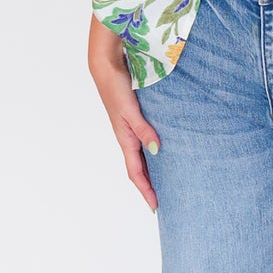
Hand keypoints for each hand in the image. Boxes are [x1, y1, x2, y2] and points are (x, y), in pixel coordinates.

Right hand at [88, 28, 158, 211]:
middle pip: (139, 169)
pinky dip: (152, 152)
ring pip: (142, 156)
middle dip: (149, 186)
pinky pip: (144, 141)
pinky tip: (163, 151)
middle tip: (163, 200)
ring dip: (151, 170)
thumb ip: (143, 129)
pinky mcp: (134, 118)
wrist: (106, 66)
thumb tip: (156, 150)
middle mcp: (127, 137)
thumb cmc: (116, 86)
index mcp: (125, 139)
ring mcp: (130, 128)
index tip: (155, 207)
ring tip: (167, 181)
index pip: (135, 172)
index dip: (145, 190)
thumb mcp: (130, 109)